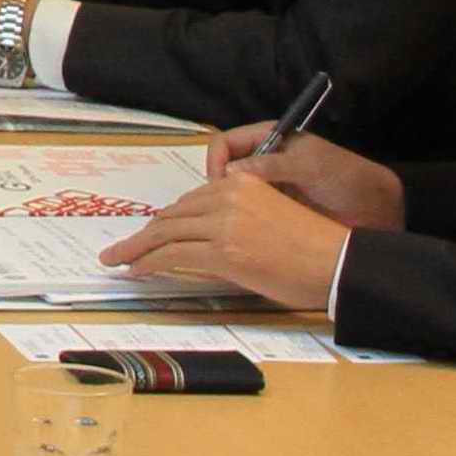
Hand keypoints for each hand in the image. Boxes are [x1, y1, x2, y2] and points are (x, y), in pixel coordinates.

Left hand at [101, 170, 355, 309]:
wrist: (338, 264)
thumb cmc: (312, 248)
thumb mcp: (269, 218)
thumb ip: (234, 220)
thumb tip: (201, 242)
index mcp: (241, 184)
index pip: (189, 202)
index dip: (164, 221)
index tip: (148, 233)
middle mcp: (229, 197)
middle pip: (172, 216)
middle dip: (143, 235)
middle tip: (121, 249)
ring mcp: (224, 224)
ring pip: (165, 234)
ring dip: (137, 249)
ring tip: (118, 260)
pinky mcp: (223, 252)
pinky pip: (173, 256)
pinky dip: (148, 263)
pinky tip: (136, 271)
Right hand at [198, 125, 405, 229]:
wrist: (376, 209)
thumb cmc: (344, 177)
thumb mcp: (309, 165)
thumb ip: (271, 164)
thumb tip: (229, 174)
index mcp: (269, 139)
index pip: (225, 144)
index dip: (215, 162)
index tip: (217, 187)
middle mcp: (262, 161)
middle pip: (222, 169)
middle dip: (213, 188)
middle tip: (213, 214)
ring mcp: (267, 188)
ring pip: (231, 194)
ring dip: (223, 208)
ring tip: (222, 228)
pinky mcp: (273, 212)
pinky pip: (246, 214)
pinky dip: (238, 223)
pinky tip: (239, 236)